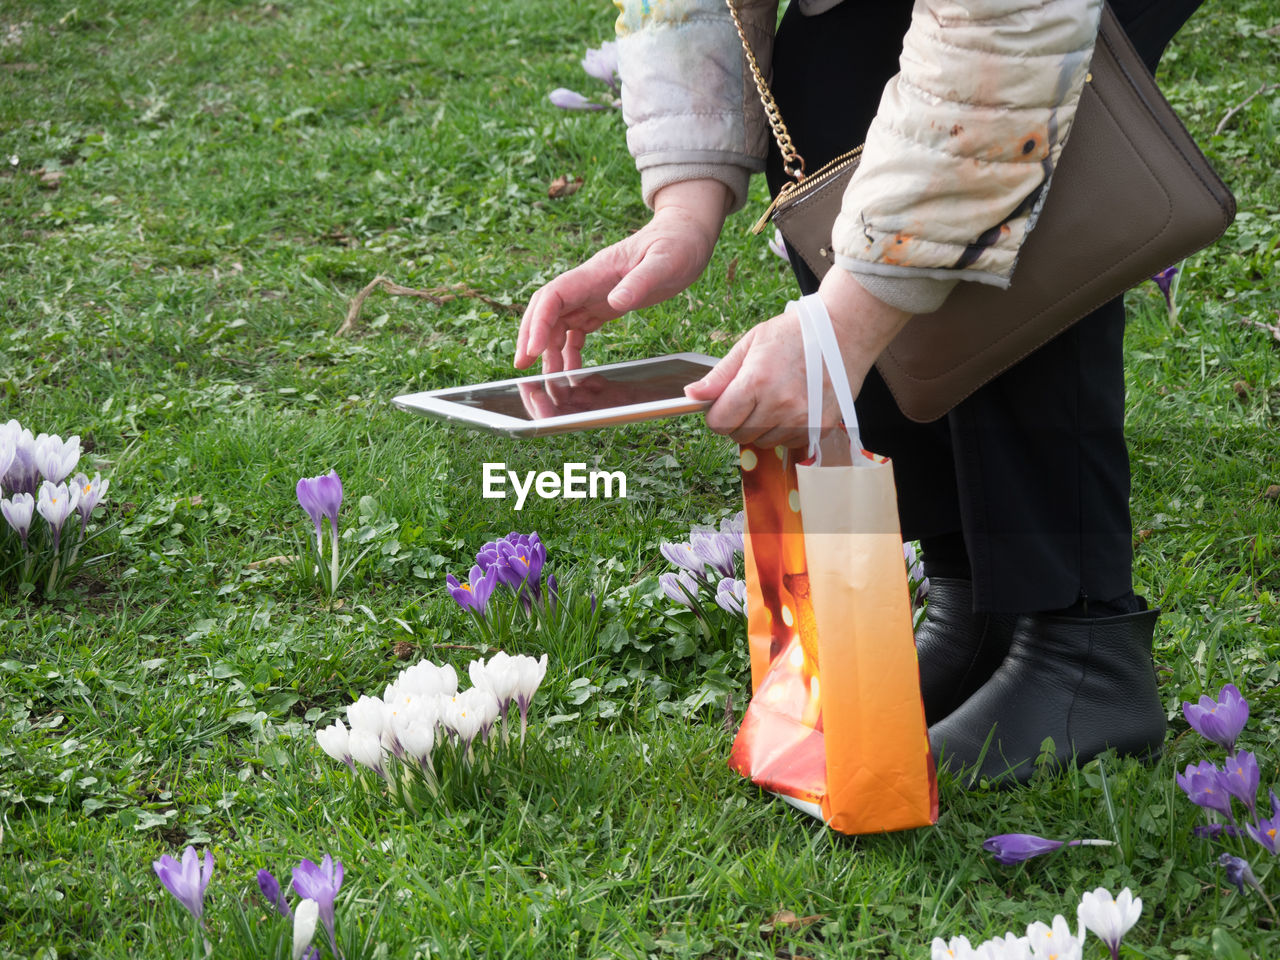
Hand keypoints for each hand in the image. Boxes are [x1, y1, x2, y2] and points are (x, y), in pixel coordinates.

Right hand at [514, 179, 729, 372]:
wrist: (687, 235)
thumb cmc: (677, 243)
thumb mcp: (664, 262)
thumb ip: (640, 282)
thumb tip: (616, 302)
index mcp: (596, 272)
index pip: (553, 296)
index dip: (538, 322)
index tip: (534, 350)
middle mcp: (588, 283)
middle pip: (546, 310)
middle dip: (531, 337)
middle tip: (522, 366)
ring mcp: (595, 294)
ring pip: (559, 323)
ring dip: (550, 349)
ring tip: (549, 377)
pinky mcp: (605, 304)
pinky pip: (578, 328)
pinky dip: (570, 349)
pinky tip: (572, 368)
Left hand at [684, 267, 911, 449]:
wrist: (844, 333)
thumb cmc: (794, 333)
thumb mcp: (751, 344)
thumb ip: (720, 375)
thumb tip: (692, 395)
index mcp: (756, 382)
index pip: (719, 422)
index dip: (716, 415)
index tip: (723, 406)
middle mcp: (779, 406)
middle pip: (739, 436)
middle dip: (738, 421)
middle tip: (751, 399)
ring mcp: (802, 420)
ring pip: (763, 443)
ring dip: (762, 428)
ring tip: (775, 400)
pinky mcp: (820, 429)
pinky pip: (789, 444)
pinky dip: (785, 431)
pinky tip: (793, 408)